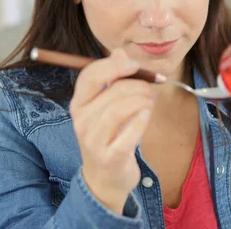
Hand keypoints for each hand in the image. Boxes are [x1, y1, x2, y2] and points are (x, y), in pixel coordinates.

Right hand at [70, 48, 156, 214]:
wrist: (106, 177)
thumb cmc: (110, 134)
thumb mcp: (107, 104)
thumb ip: (114, 77)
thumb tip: (120, 52)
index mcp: (79, 103)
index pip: (90, 75)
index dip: (114, 65)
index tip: (134, 65)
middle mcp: (81, 120)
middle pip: (112, 91)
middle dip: (138, 85)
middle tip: (151, 88)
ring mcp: (93, 140)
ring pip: (120, 109)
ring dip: (142, 101)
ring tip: (149, 102)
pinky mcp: (109, 157)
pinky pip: (129, 133)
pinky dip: (142, 121)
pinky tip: (146, 117)